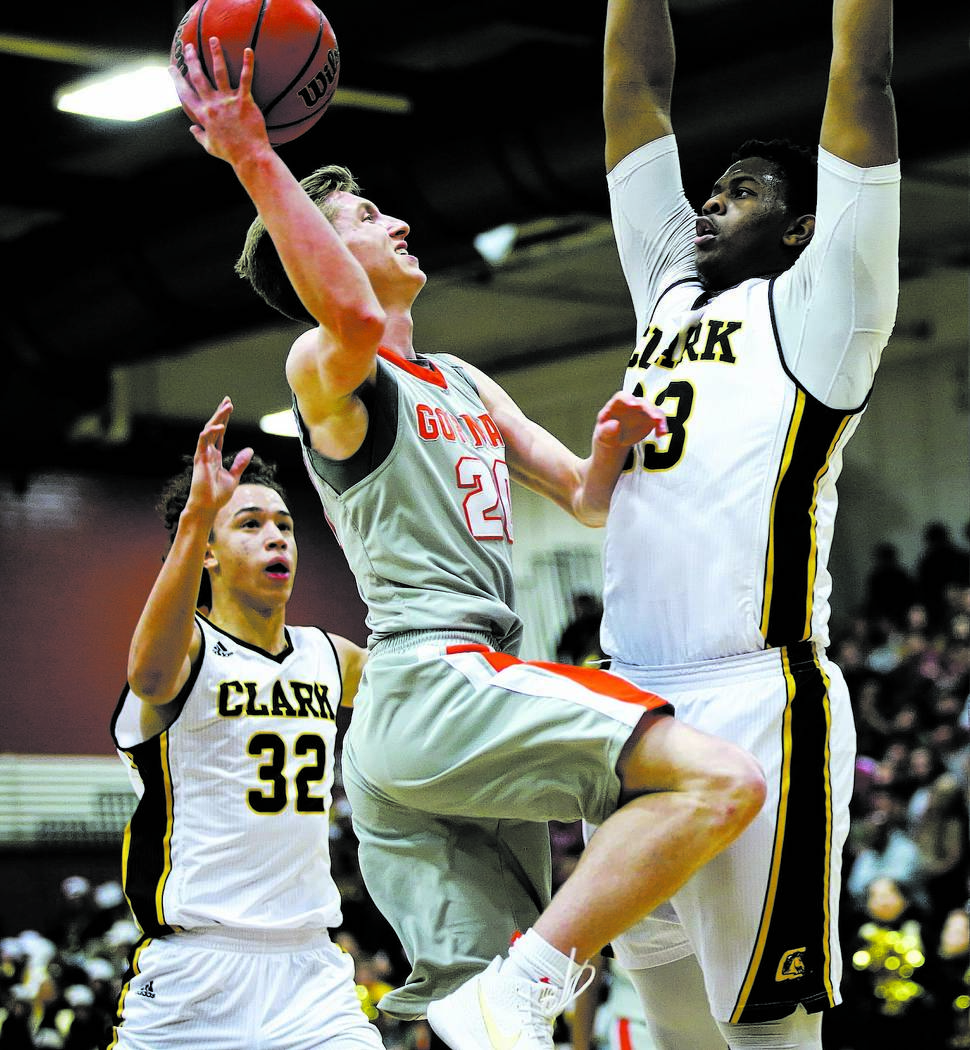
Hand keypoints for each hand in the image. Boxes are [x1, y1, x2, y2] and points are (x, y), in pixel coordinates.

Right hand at [170, 39, 270, 161]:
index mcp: (203, 115)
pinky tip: (249, 50)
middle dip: (192, 60)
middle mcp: (212, 105)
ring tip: (213, 39)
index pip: (185, 93)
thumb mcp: (210, 147)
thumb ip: (199, 136)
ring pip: (219, 72)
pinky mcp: (244, 102)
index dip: (177, 79)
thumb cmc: (231, 154)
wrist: (250, 158)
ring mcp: (228, 102)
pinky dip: (248, 64)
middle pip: (198, 78)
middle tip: (188, 46)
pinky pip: (246, 79)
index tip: (171, 67)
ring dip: (215, 54)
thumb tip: (191, 129)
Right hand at [186, 397, 253, 516]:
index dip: (224, 420)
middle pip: (214, 428)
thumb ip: (240, 463)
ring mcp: (203, 455)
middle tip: (228, 400)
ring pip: (208, 430)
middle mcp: (208, 452)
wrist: (207, 508)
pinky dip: (212, 433)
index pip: (220, 433)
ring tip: (227, 407)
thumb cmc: (217, 495)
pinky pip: (204, 442)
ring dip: (217, 418)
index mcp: (215, 455)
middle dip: (220, 414)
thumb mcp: (233, 476)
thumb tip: (249, 450)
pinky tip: (221, 426)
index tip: (229, 406)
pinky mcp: (200, 460)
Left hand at [594, 391, 667, 447]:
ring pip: (653, 409)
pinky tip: (662, 434)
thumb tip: (615, 424)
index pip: (621, 396)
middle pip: (641, 402)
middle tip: (654, 418)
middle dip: (648, 409)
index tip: (634, 405)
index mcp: (615, 405)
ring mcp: (642, 410)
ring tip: (661, 430)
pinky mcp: (650, 418)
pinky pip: (659, 419)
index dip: (628, 399)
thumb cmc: (606, 435)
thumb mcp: (603, 436)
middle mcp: (630, 404)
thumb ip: (607, 431)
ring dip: (658, 418)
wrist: (614, 440)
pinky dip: (662, 426)